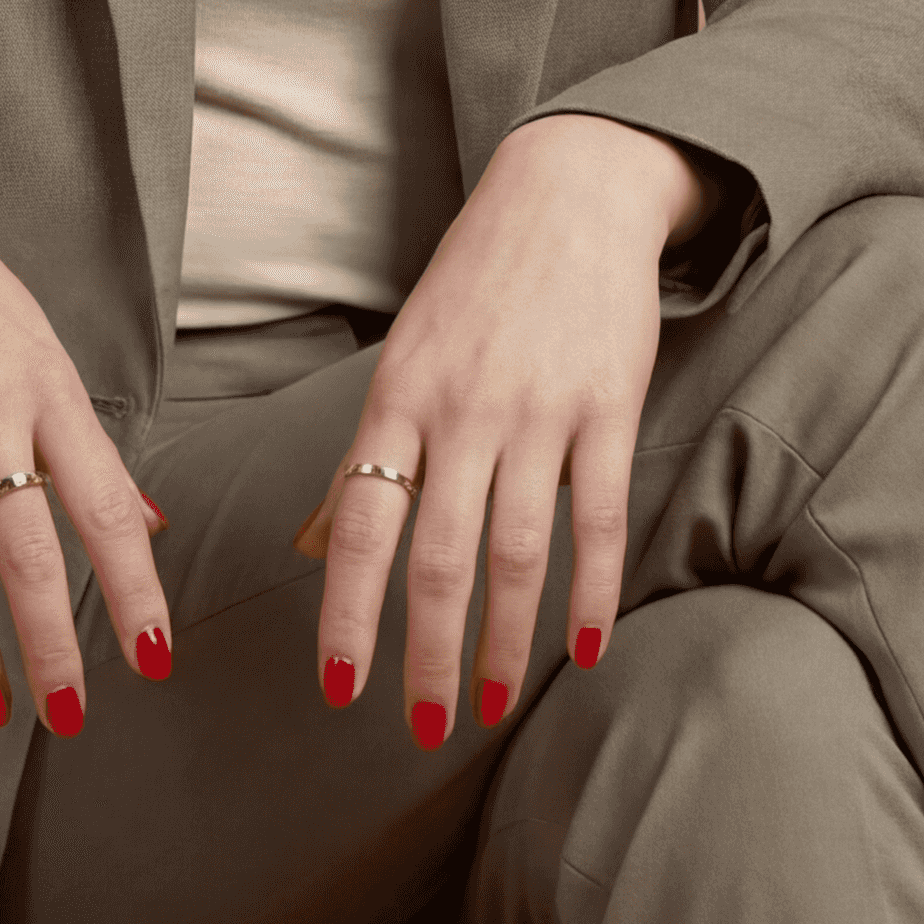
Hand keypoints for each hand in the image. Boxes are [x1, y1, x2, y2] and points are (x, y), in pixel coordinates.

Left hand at [312, 117, 708, 740]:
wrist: (570, 195)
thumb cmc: (476, 285)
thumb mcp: (405, 356)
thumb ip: (372, 452)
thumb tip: (314, 542)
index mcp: (398, 400)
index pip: (359, 527)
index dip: (347, 614)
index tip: (341, 687)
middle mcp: (463, 411)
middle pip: (438, 559)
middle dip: (426, 656)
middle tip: (424, 728)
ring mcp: (539, 411)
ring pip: (517, 553)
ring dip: (502, 642)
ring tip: (489, 705)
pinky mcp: (609, 408)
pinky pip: (599, 519)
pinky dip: (593, 592)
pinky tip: (586, 649)